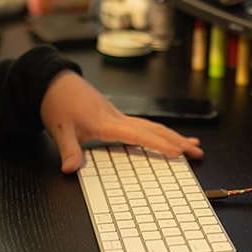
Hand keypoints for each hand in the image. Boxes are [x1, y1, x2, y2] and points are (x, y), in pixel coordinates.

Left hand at [39, 71, 203, 172]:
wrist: (53, 82)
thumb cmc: (57, 102)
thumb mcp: (59, 129)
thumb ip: (68, 150)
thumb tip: (70, 169)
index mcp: (106, 122)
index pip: (138, 134)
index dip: (159, 144)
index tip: (178, 153)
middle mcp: (116, 117)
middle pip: (153, 129)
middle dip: (177, 141)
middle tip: (197, 152)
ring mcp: (117, 115)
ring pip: (151, 125)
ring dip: (172, 135)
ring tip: (192, 145)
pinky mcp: (114, 115)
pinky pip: (143, 124)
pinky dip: (157, 132)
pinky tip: (164, 137)